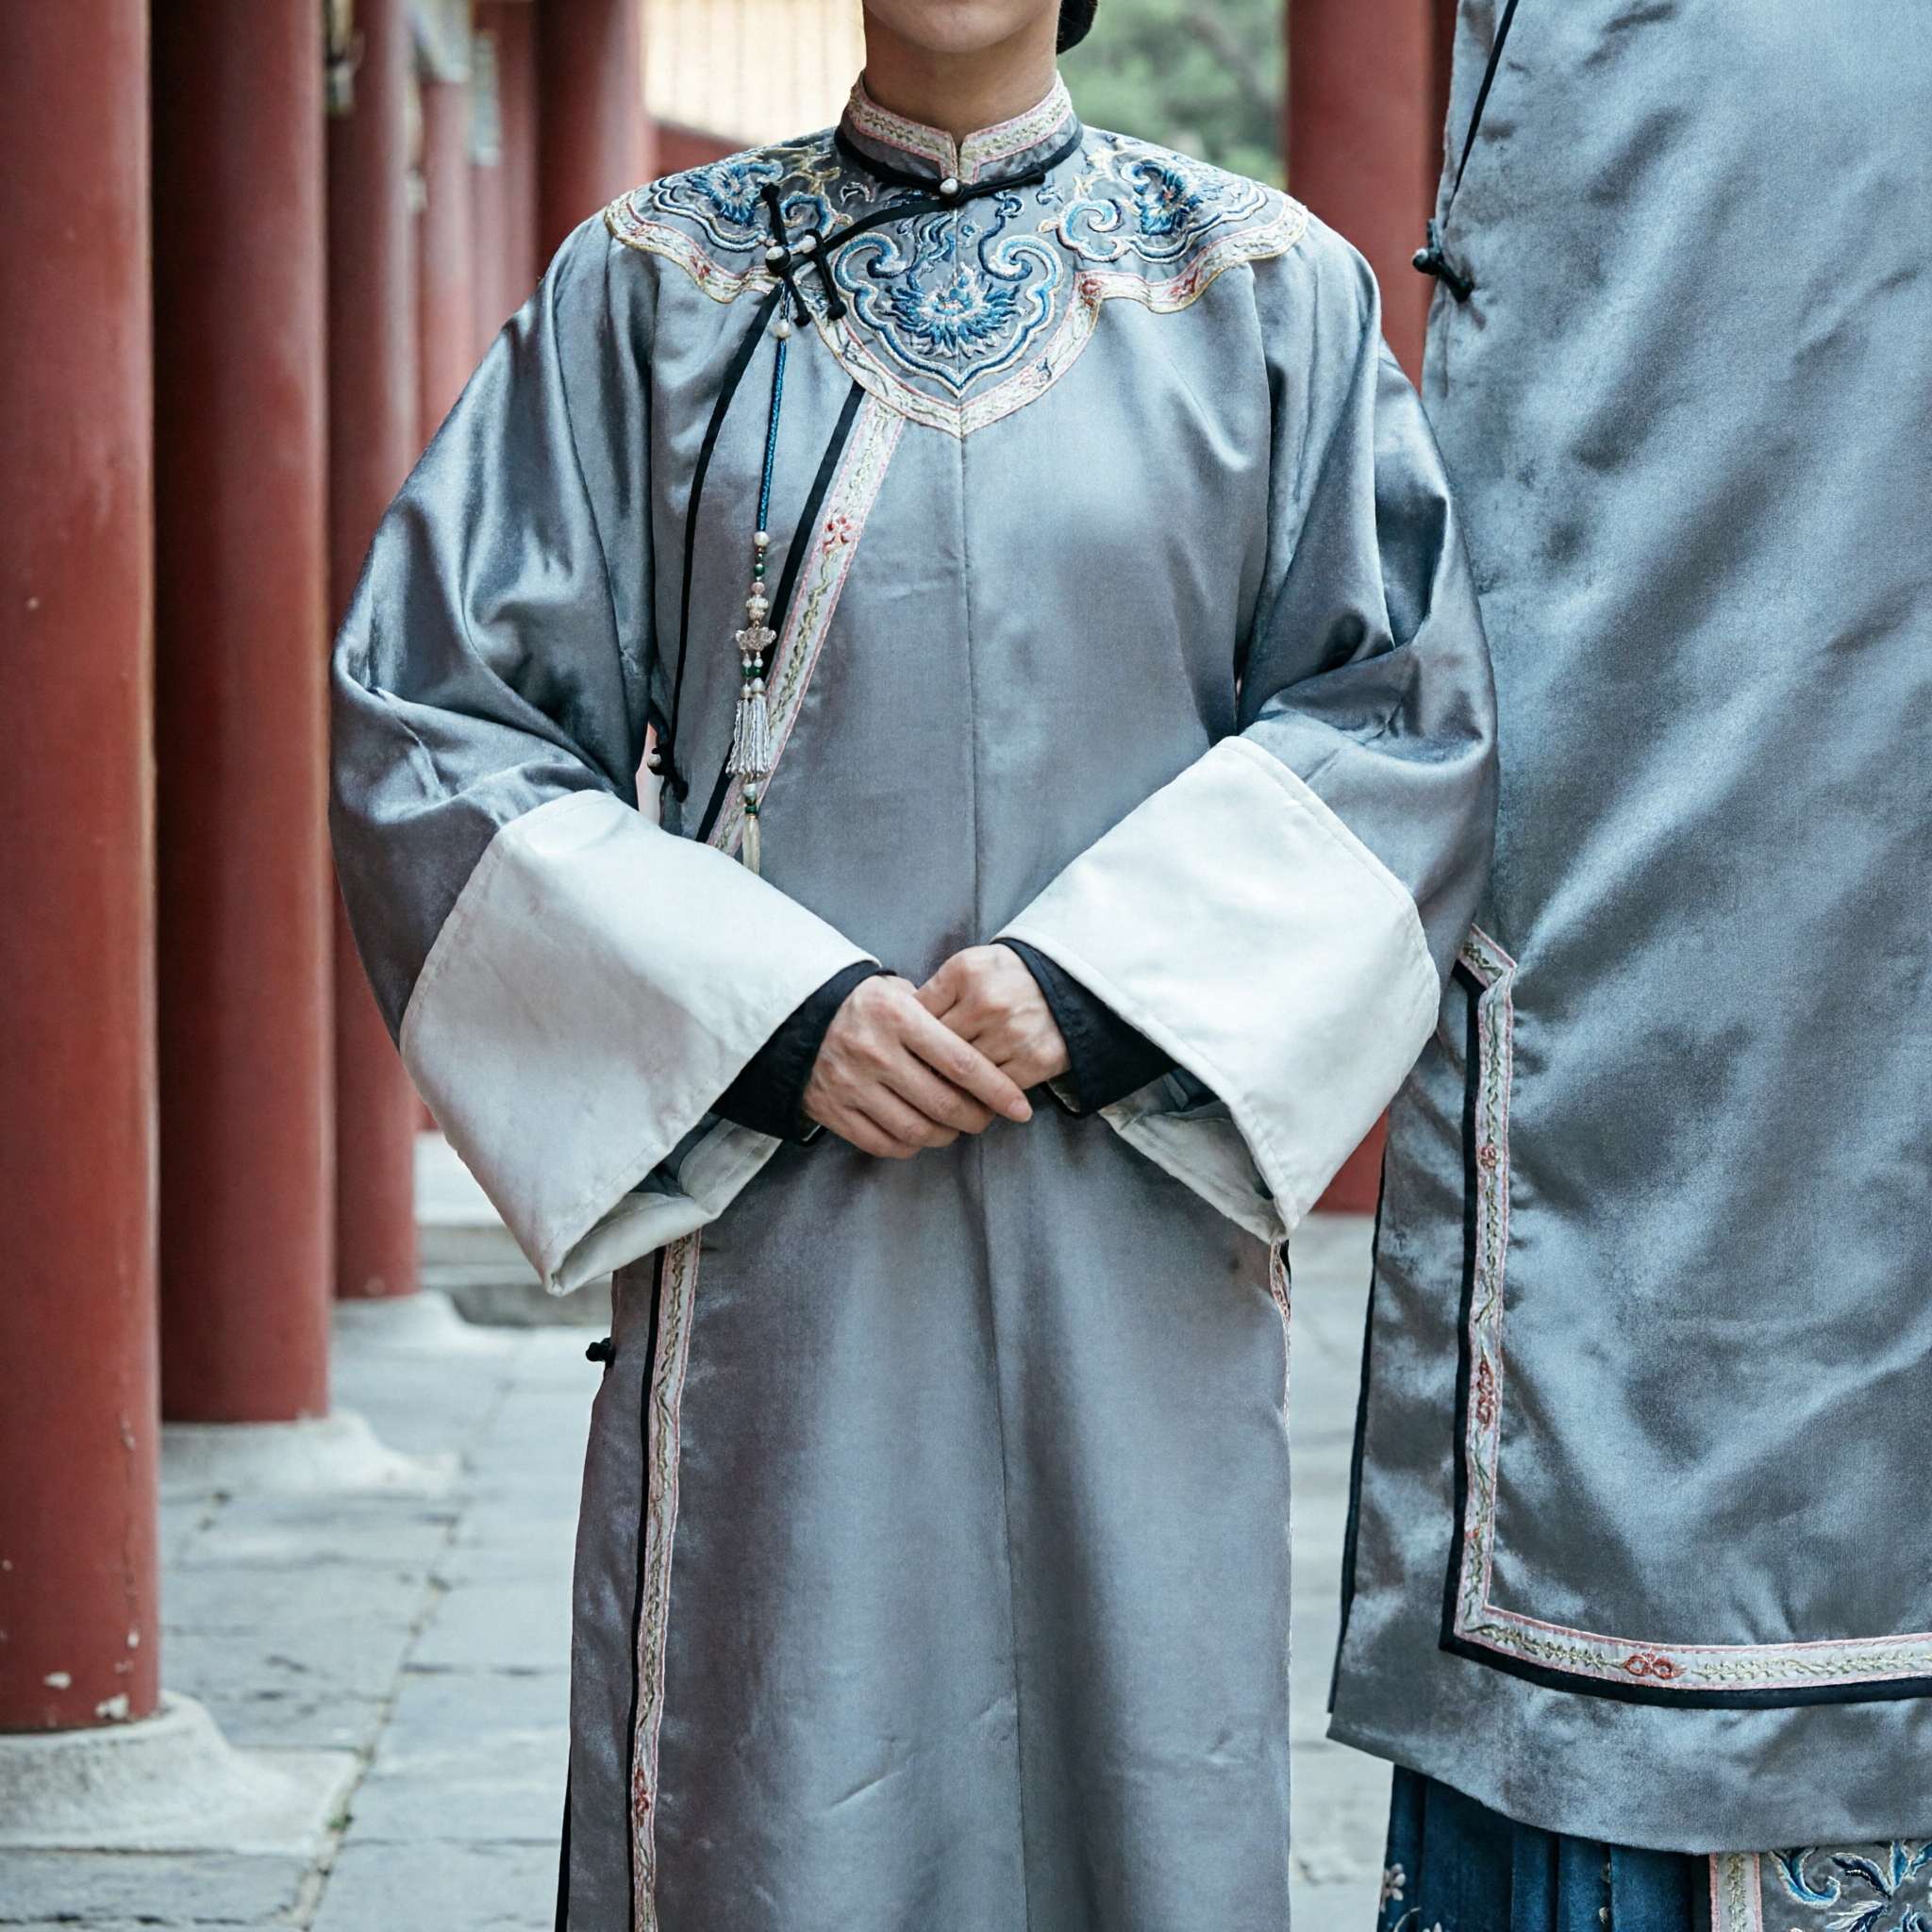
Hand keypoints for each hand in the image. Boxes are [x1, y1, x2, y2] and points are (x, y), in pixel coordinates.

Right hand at [803, 974, 1032, 1158]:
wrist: (795, 1017)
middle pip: (943, 1103)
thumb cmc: (862, 1005)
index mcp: (897, 1016)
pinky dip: (911, 1145)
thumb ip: (937, 1015)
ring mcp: (850, 1084)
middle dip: (977, 1118)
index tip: (1021, 1108)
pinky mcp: (833, 1110)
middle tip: (987, 1118)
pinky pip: (883, 1143)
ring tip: (955, 1126)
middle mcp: (873, 1051)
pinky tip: (922, 1133)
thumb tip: (983, 1048)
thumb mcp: (897, 992)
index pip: (961, 1062)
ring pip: (916, 1129)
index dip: (998, 1090)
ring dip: (946, 1135)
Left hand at [917, 945, 1070, 1092]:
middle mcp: (989, 1001)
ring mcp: (1014, 1032)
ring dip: (953, 1085)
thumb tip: (898, 1034)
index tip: (902, 1051)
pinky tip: (976, 1093)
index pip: (918, 1016)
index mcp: (965, 972)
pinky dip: (983, 1095)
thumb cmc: (1006, 978)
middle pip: (938, 1049)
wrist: (1068, 985)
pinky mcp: (1036, 1060)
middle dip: (925, 1065)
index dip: (908, 1038)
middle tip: (917, 1077)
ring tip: (946, 1088)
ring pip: (964, 1074)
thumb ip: (935, 994)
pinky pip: (994, 1090)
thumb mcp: (968, 967)